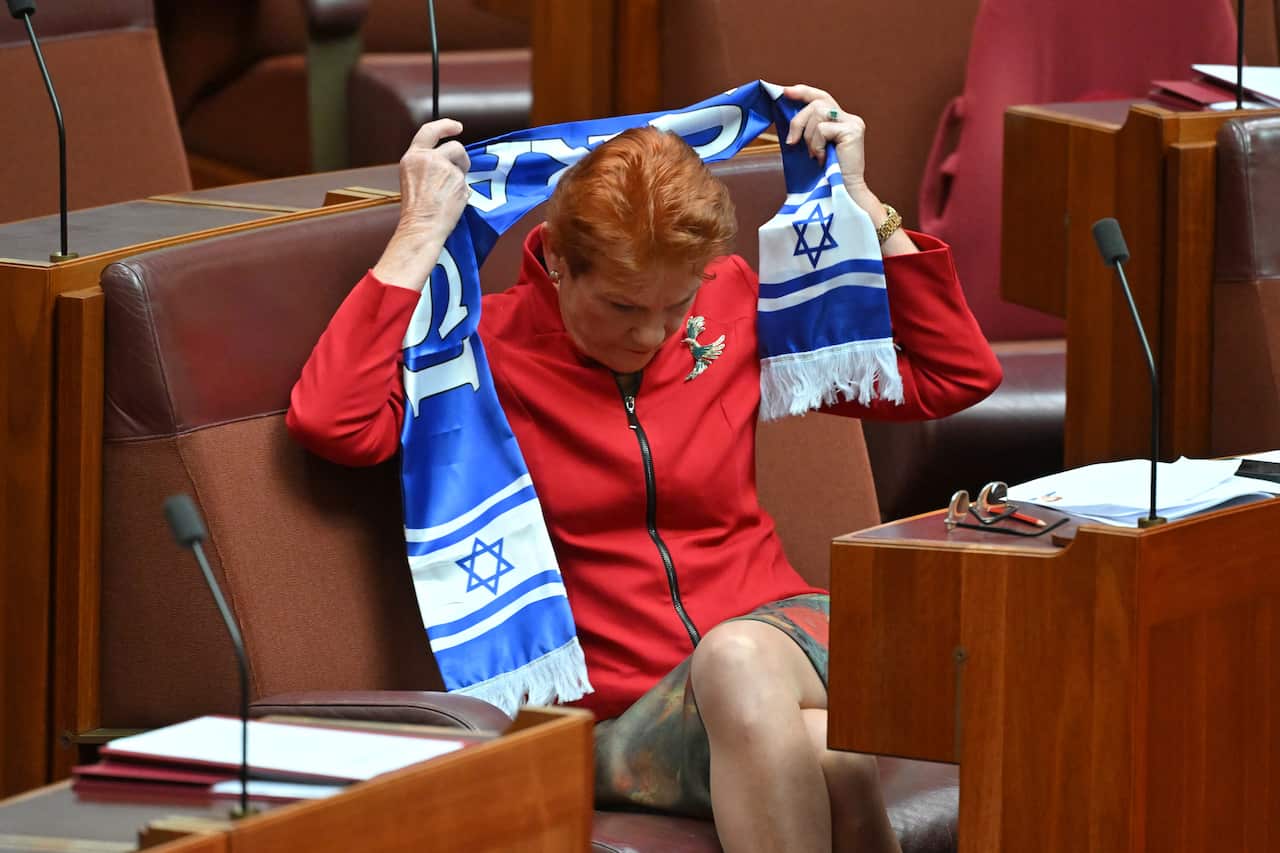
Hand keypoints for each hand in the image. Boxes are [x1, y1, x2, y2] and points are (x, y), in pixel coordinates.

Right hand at [395, 119, 470, 245]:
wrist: (422, 226)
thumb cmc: (416, 210)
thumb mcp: (413, 179)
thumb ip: (428, 166)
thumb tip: (449, 162)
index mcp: (413, 157)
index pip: (429, 131)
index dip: (445, 126)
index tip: (456, 127)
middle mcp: (427, 158)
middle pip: (455, 147)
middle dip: (462, 158)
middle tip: (462, 170)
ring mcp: (444, 167)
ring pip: (463, 165)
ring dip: (462, 176)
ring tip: (451, 193)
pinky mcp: (457, 179)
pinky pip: (466, 182)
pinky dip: (463, 192)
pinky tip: (452, 202)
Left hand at [782, 85, 917, 255]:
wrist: (843, 196)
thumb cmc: (826, 178)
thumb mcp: (812, 149)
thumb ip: (805, 132)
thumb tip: (785, 115)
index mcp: (840, 121)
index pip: (821, 97)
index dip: (803, 92)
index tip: (784, 92)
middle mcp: (849, 118)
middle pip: (817, 102)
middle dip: (798, 120)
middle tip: (791, 142)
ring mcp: (853, 123)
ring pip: (817, 114)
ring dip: (808, 137)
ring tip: (814, 156)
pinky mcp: (853, 130)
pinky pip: (823, 129)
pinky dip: (816, 145)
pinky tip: (822, 159)